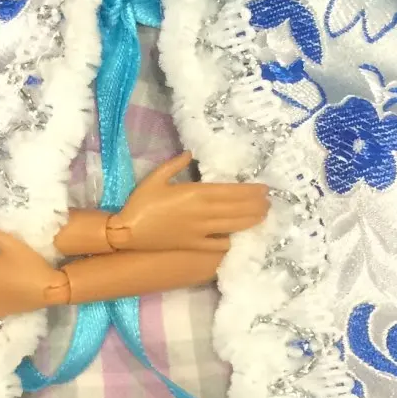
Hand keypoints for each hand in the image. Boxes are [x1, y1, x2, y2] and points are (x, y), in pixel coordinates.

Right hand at [108, 153, 268, 253]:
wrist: (128, 232)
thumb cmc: (140, 202)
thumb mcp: (156, 178)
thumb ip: (175, 165)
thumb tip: (190, 153)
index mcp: (196, 194)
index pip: (231, 192)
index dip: (250, 191)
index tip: (263, 188)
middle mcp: (203, 213)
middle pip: (237, 208)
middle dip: (255, 205)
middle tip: (269, 202)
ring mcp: (201, 231)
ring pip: (233, 225)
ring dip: (250, 220)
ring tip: (263, 215)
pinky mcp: (194, 244)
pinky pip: (217, 244)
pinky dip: (230, 240)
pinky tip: (238, 237)